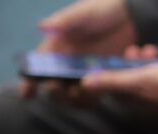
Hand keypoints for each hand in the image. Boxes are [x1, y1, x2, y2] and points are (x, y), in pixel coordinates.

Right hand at [21, 0, 136, 99]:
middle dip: (54, 93)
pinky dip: (97, 96)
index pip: (38, 69)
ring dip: (76, 99)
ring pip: (77, 97)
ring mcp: (88, 74)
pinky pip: (100, 95)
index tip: (26, 94)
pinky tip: (102, 89)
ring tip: (80, 90)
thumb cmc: (102, 10)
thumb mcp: (83, 13)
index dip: (29, 83)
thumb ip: (64, 21)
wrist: (131, 16)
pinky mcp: (107, 79)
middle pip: (56, 89)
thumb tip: (43, 27)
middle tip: (56, 87)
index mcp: (56, 49)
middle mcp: (69, 65)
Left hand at [80, 55, 157, 113]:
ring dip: (148, 62)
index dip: (119, 66)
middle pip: (130, 80)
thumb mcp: (139, 79)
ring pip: (145, 78)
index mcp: (133, 103)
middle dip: (135, 62)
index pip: (115, 83)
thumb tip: (85, 83)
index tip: (129, 52)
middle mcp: (144, 106)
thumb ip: (112, 80)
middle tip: (144, 50)